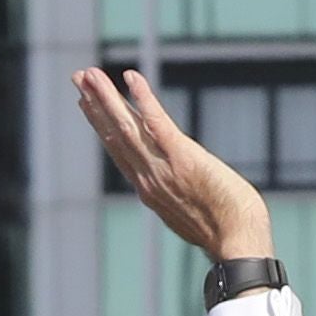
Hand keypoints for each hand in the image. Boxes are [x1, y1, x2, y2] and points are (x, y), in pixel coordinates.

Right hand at [74, 68, 272, 261]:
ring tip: (88, 74)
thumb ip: (177, 197)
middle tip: (78, 78)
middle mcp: (148, 178)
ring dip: (106, 97)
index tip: (86, 104)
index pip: (119, 151)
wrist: (237, 241)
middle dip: (94, 104)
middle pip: (115, 134)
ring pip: (127, 126)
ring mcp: (162, 167)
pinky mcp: (182, 157)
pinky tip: (130, 77)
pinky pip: (156, 121)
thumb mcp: (191, 214)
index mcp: (149, 190)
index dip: (101, 125)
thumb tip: (178, 191)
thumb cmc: (226, 230)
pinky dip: (142, 98)